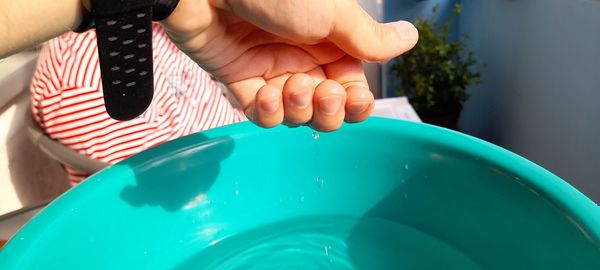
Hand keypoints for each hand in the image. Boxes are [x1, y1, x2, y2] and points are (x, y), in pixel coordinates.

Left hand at [162, 0, 417, 130]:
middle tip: (323, 92)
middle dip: (330, 110)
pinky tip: (266, 94)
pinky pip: (263, 115)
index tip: (355, 99)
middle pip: (328, 107)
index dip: (357, 102)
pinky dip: (269, 113)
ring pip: (298, 115)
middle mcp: (305, 58)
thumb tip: (410, 37)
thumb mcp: (333, 11)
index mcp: (332, 40)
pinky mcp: (242, 81)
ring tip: (289, 85)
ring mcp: (273, 71)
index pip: (354, 86)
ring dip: (299, 109)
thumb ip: (369, 37)